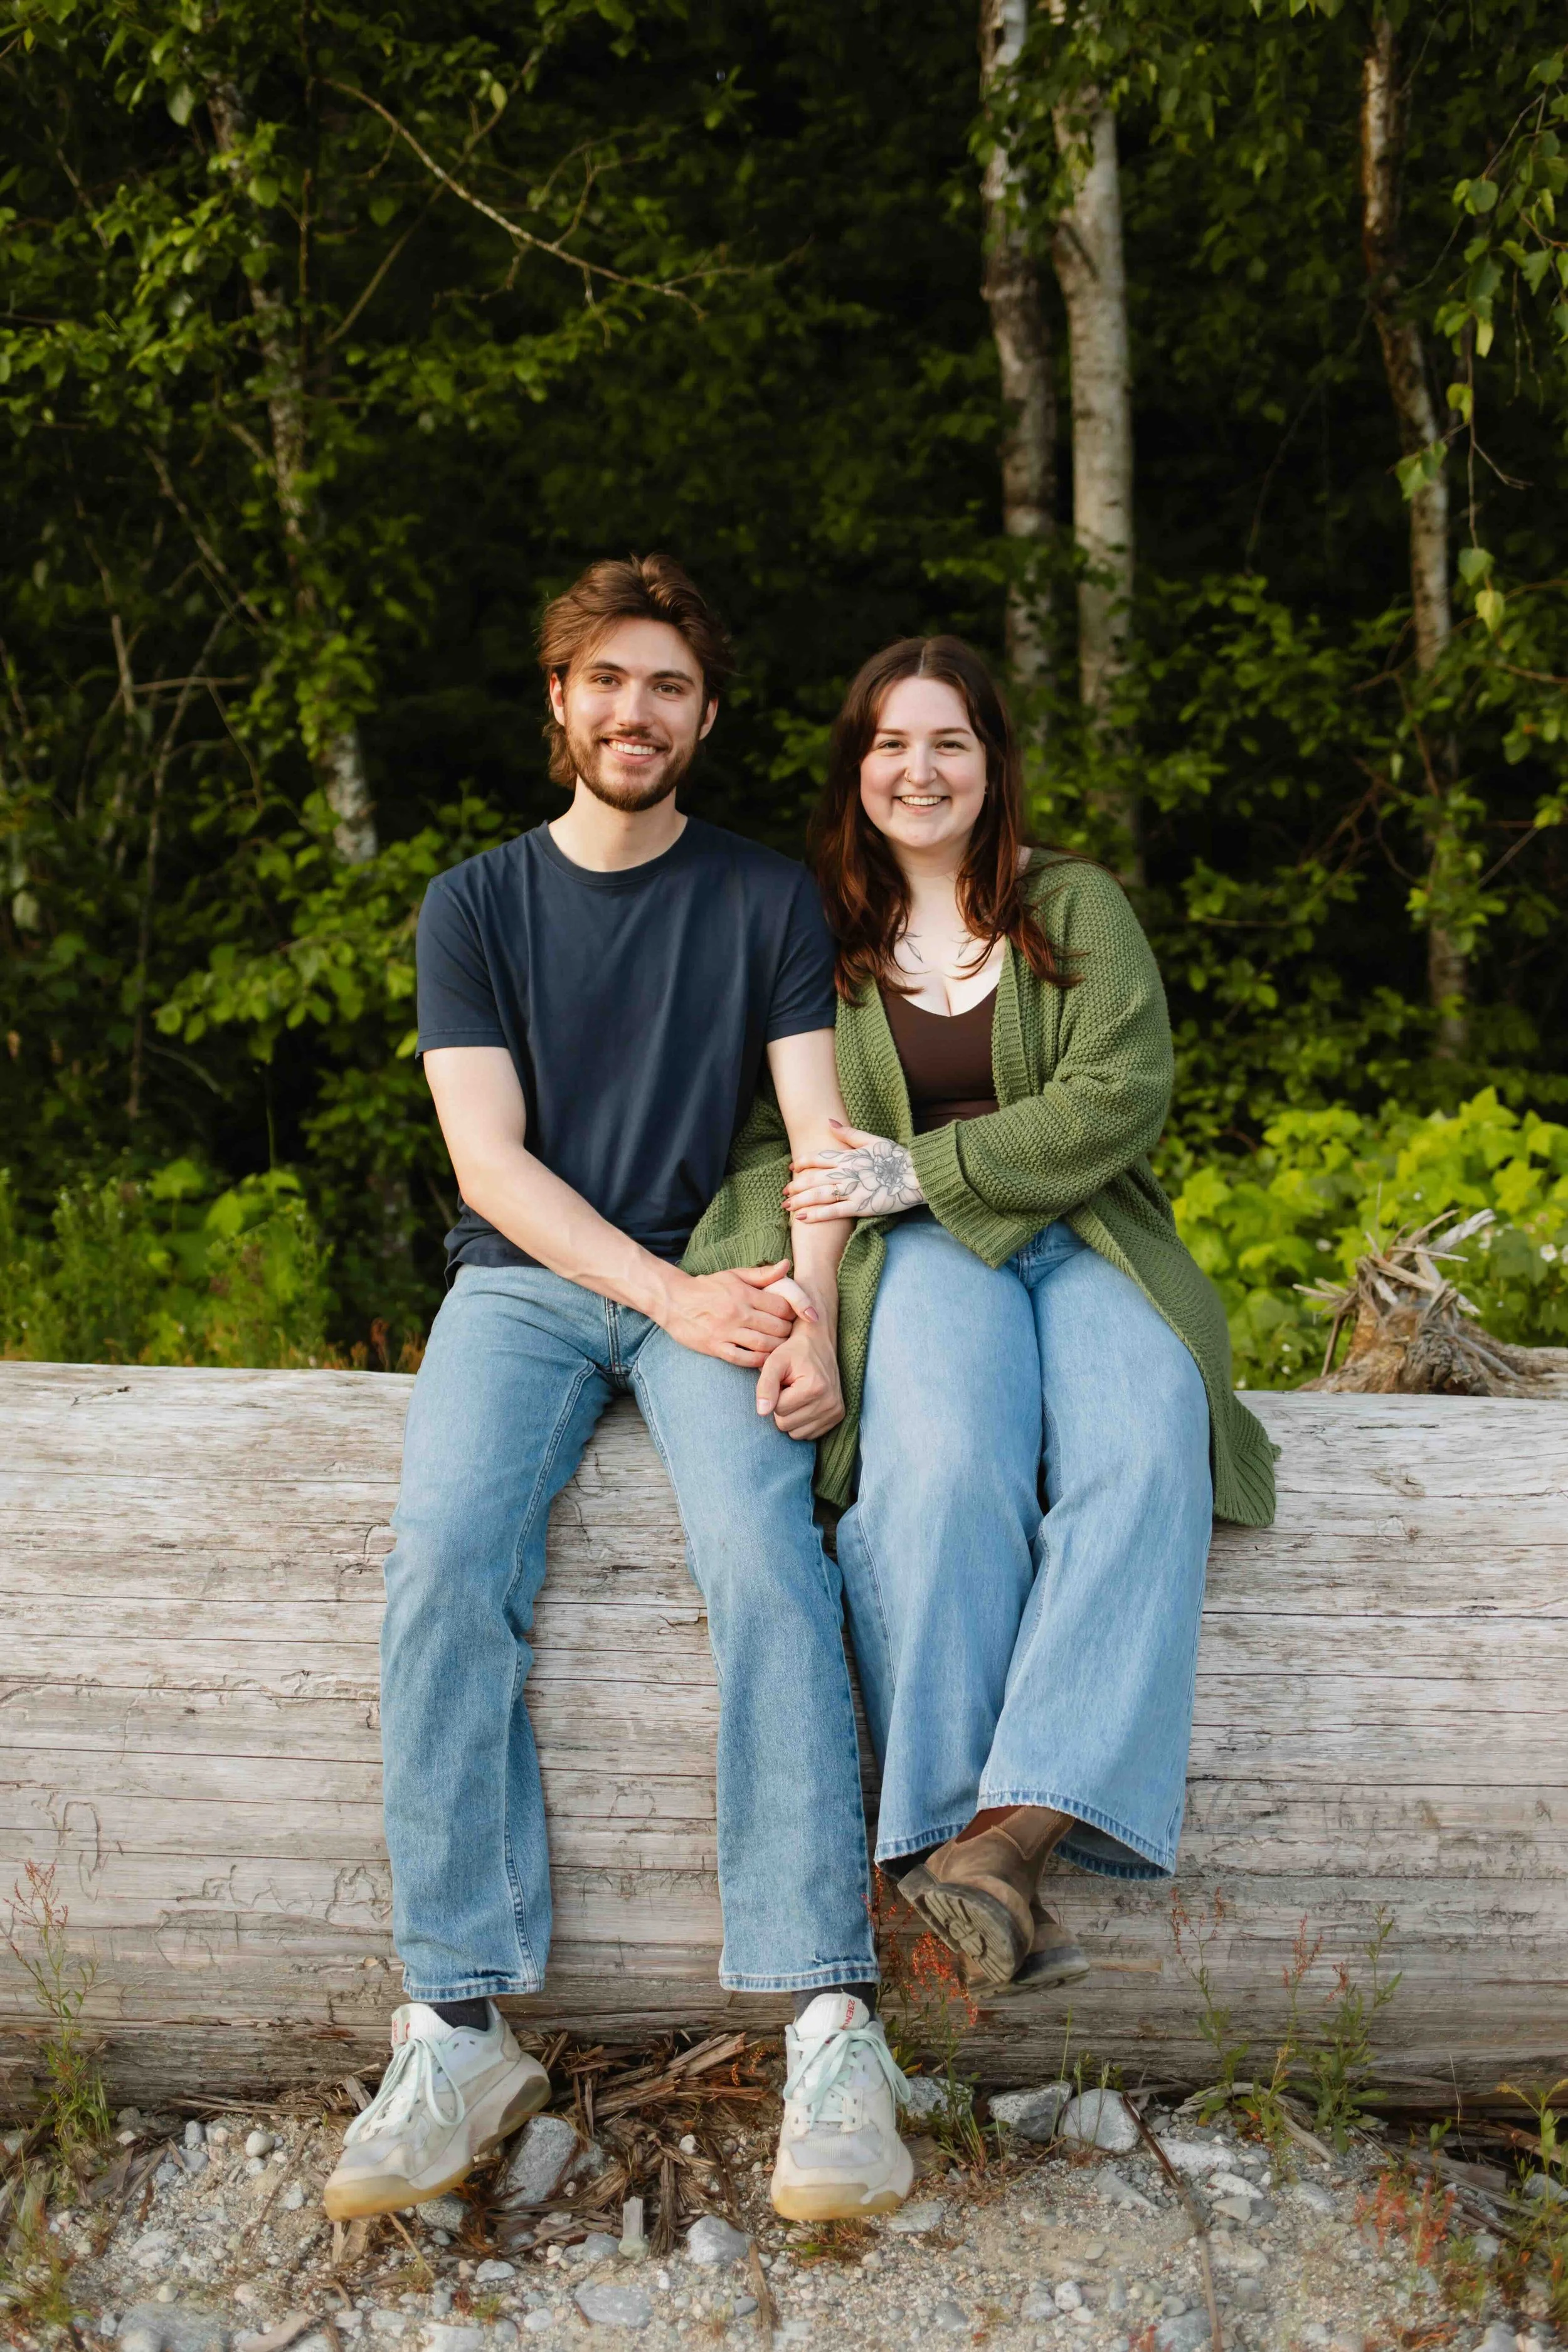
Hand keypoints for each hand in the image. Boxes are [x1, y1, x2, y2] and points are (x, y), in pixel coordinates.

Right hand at [657, 1261, 815, 1367]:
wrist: (673, 1300)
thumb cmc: (707, 1287)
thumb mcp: (734, 1275)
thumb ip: (762, 1273)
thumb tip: (787, 1265)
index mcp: (744, 1293)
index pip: (781, 1306)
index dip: (792, 1312)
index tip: (791, 1316)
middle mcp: (737, 1312)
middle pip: (776, 1327)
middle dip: (787, 1331)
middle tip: (788, 1333)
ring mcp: (726, 1331)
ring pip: (763, 1344)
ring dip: (777, 1347)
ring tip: (779, 1346)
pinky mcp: (715, 1347)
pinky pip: (743, 1358)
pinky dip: (758, 1361)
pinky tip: (765, 1359)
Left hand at [755, 1315, 844, 1439]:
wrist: (819, 1344)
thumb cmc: (793, 1352)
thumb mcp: (774, 1362)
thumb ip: (765, 1385)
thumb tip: (762, 1412)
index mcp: (814, 1388)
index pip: (778, 1410)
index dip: (775, 1395)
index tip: (784, 1381)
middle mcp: (829, 1402)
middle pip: (786, 1425)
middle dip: (782, 1408)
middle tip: (790, 1388)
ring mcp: (835, 1411)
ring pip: (796, 1434)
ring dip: (792, 1416)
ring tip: (798, 1395)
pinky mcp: (838, 1417)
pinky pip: (809, 1434)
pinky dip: (803, 1422)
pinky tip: (806, 1403)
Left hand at [782, 1119, 925, 1222]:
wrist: (917, 1175)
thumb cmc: (897, 1157)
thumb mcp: (873, 1140)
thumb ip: (849, 1133)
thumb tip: (829, 1122)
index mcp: (848, 1156)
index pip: (818, 1158)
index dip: (802, 1162)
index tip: (792, 1167)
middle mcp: (846, 1172)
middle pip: (813, 1178)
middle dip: (795, 1185)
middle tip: (784, 1192)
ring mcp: (852, 1190)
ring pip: (818, 1195)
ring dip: (800, 1201)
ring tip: (787, 1206)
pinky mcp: (860, 1206)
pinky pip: (833, 1211)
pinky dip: (816, 1215)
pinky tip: (802, 1218)